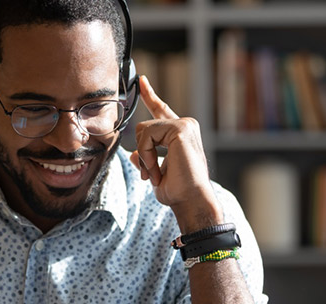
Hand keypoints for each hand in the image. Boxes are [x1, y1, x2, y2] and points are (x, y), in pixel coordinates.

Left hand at [130, 76, 223, 231]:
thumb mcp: (155, 175)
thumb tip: (134, 155)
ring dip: (144, 157)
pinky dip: (147, 155)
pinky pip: (148, 135)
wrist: (191, 201)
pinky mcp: (181, 128)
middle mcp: (184, 126)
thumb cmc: (178, 192)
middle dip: (142, 153)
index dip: (150, 96)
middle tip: (151, 175)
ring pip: (143, 130)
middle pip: (143, 127)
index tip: (142, 80)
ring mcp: (185, 124)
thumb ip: (146, 160)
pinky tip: (157, 168)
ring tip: (156, 174)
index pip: (161, 110)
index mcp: (179, 135)